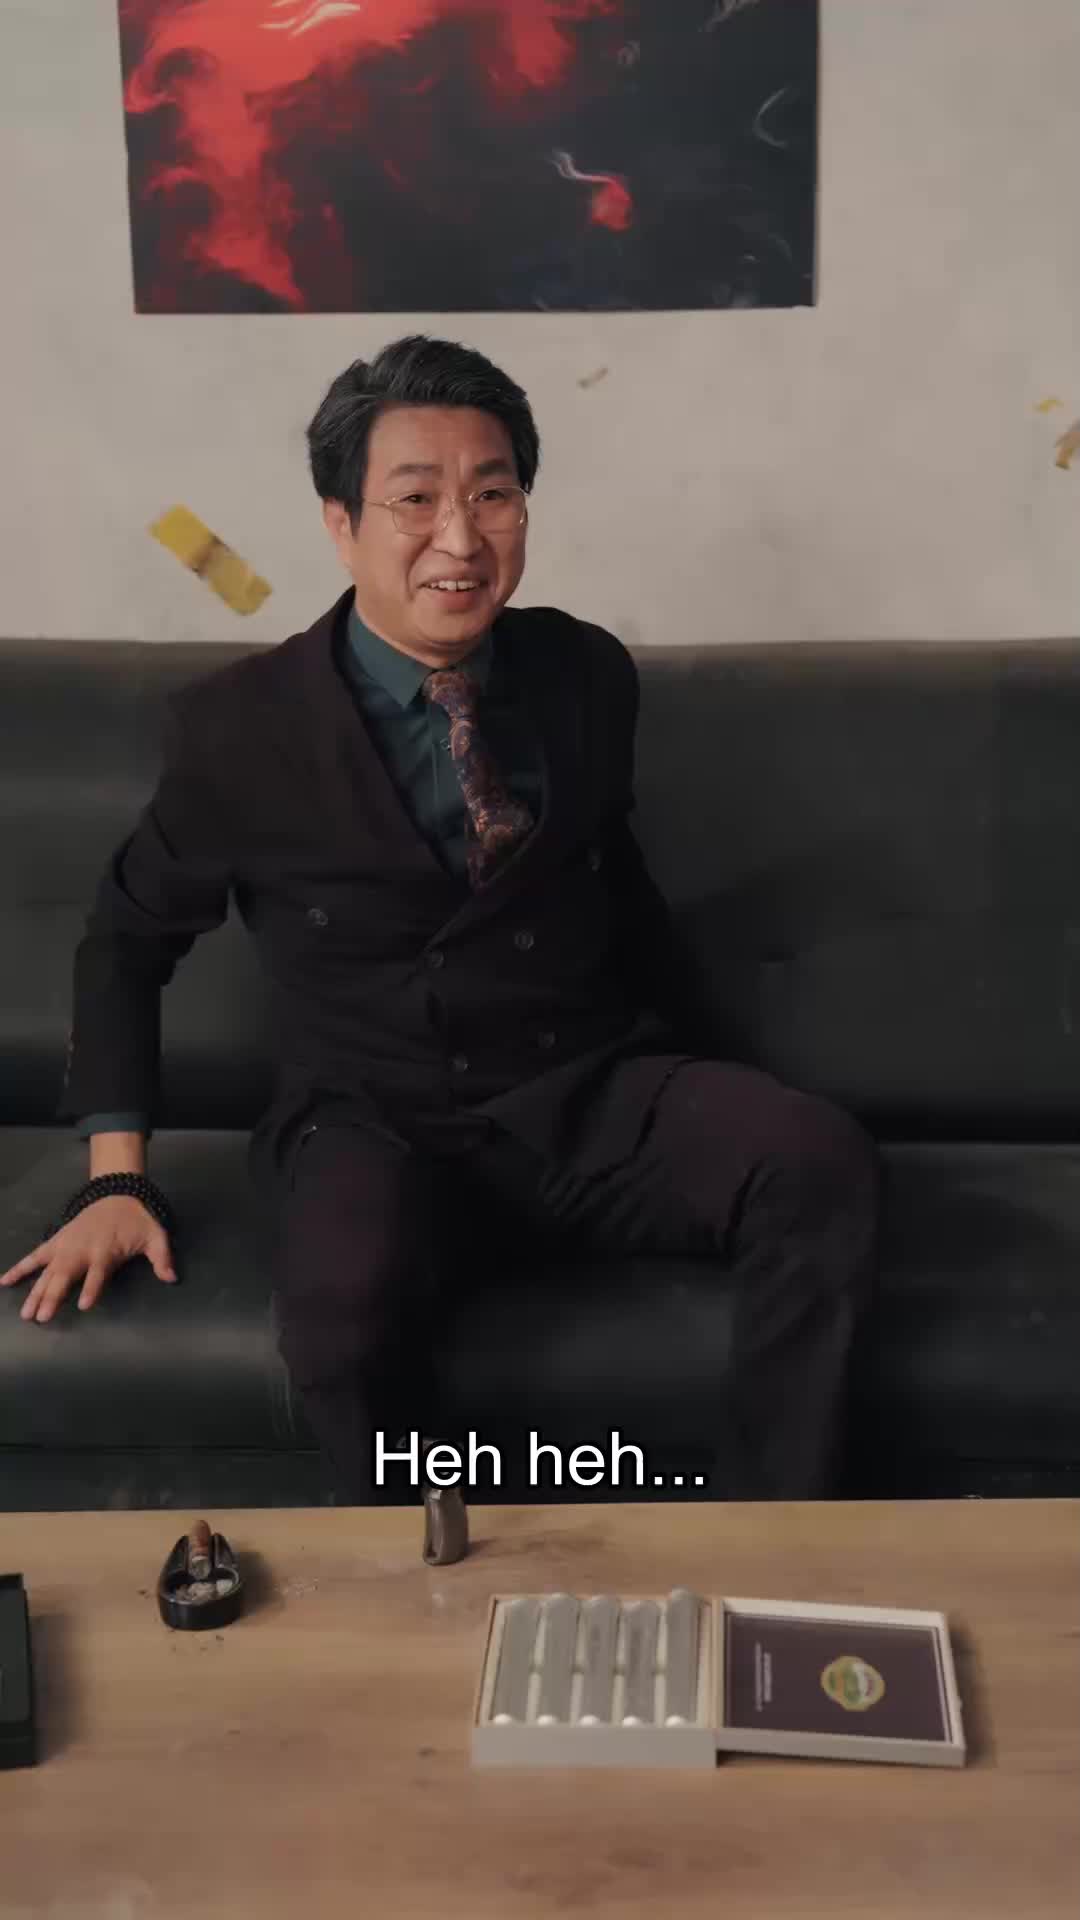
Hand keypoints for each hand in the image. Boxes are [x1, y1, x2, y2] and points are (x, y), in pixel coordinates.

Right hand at [0, 1197, 176, 1323]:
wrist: (118, 1194)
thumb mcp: (155, 1237)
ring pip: (47, 1271)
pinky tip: (4, 1282)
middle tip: (41, 1317)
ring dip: (35, 1291)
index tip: (82, 1305)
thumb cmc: (137, 1221)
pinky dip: (19, 1268)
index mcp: (106, 1251)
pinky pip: (35, 1256)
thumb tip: (172, 1278)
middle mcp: (82, 1250)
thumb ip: (162, 1258)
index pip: (98, 1273)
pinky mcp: (56, 1241)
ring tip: (26, 1313)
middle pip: (66, 1275)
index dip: (91, 1288)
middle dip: (53, 1296)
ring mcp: (66, 1246)